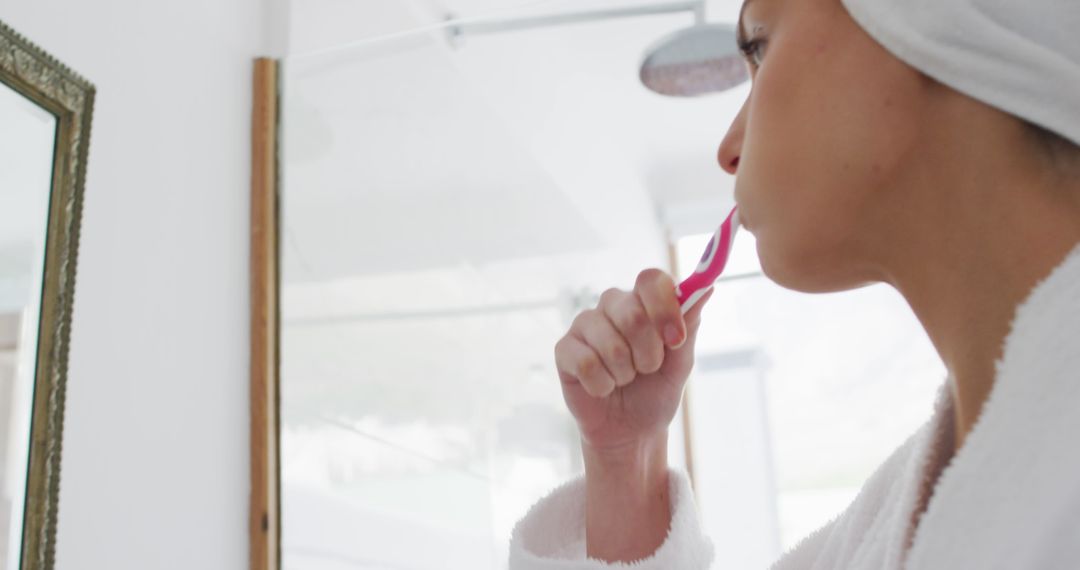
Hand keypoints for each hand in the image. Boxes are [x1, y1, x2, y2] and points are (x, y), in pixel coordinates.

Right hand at [555, 268, 713, 452]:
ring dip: (626, 374)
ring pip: (610, 344)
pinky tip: (603, 388)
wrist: (630, 431)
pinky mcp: (564, 349)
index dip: (665, 308)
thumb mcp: (681, 362)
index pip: (651, 280)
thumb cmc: (656, 392)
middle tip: (648, 370)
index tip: (676, 340)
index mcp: (642, 301)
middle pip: (632, 314)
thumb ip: (689, 325)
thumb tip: (707, 287)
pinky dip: (603, 385)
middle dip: (648, 354)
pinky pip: (587, 363)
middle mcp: (612, 305)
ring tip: (624, 380)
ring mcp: (585, 325)